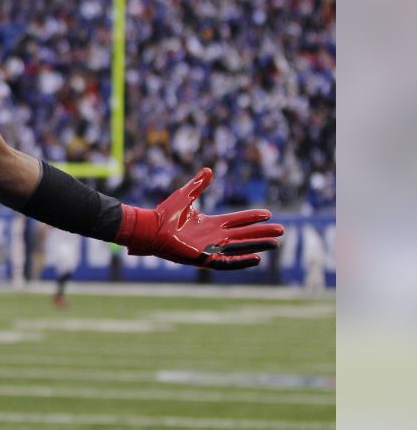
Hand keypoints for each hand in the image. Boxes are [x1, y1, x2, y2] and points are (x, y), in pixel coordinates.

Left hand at [117, 168, 283, 270]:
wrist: (150, 229)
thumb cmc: (164, 214)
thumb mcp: (185, 196)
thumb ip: (198, 185)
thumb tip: (208, 169)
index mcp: (210, 223)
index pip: (237, 221)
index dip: (252, 218)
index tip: (268, 213)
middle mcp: (213, 237)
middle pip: (244, 235)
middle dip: (262, 233)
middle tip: (281, 231)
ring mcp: (210, 248)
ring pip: (240, 248)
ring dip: (257, 246)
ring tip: (275, 243)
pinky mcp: (205, 259)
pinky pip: (227, 262)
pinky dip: (241, 261)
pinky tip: (256, 258)